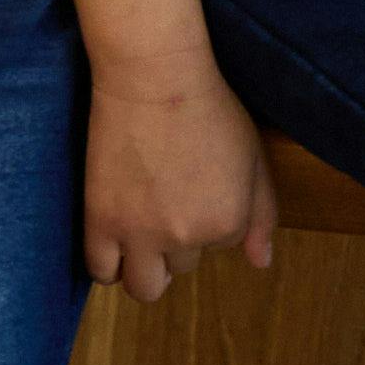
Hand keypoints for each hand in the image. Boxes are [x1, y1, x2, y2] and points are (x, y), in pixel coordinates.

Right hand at [83, 48, 276, 301]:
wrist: (154, 78)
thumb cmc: (210, 108)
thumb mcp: (253, 156)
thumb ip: (263, 215)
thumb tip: (260, 264)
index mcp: (228, 222)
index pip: (223, 246)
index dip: (213, 215)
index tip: (201, 182)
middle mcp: (186, 237)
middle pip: (184, 267)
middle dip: (181, 243)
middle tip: (170, 201)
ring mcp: (140, 234)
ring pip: (145, 286)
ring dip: (148, 264)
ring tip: (144, 231)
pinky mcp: (101, 222)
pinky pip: (102, 272)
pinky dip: (110, 265)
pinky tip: (117, 240)